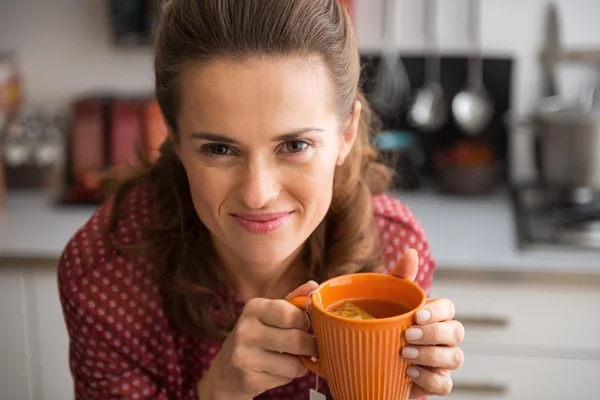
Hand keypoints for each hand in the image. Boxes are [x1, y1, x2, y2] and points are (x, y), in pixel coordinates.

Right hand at [198, 282, 317, 399]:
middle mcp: (246, 330)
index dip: (305, 322)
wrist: (226, 372)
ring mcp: (245, 356)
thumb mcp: (270, 314)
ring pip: (294, 363)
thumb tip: (314, 286)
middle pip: (296, 340)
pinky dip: (289, 376)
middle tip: (309, 347)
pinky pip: (286, 378)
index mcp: (254, 308)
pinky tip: (278, 370)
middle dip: (310, 346)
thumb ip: (293, 300)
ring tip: (293, 359)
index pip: (291, 314)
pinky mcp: (249, 379)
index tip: (304, 326)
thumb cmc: (256, 336)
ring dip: (301, 364)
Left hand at [391, 250, 464, 397]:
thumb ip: (400, 278)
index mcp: (433, 315)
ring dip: (431, 356)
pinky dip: (430, 379)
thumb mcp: (386, 301)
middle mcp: (443, 337)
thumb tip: (411, 253)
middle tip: (407, 335)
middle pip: (456, 332)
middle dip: (433, 334)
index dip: (437, 312)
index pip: (448, 308)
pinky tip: (409, 373)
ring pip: (455, 358)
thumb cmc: (383, 326)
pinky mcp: (436, 382)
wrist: (366, 361)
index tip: (417, 315)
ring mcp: (442, 361)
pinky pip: (445, 383)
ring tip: (405, 355)